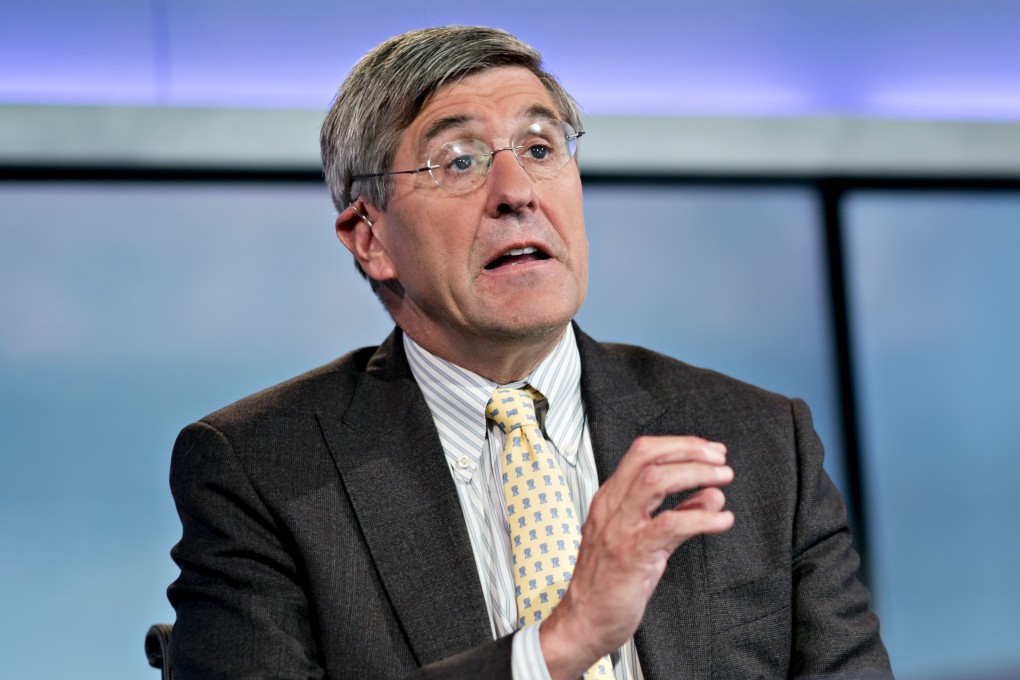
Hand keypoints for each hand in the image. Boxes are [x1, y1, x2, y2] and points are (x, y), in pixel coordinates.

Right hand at [539, 436, 734, 678]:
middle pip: (648, 457)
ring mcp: (619, 529)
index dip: (679, 445)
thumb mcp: (644, 540)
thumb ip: (678, 514)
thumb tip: (710, 496)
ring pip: (656, 481)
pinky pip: (670, 526)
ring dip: (696, 475)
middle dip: (689, 451)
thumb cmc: (606, 584)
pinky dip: (702, 519)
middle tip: (719, 459)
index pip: (642, 452)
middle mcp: (611, 508)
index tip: (708, 450)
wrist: (582, 622)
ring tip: (722, 480)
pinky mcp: (631, 555)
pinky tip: (721, 520)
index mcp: (610, 499)